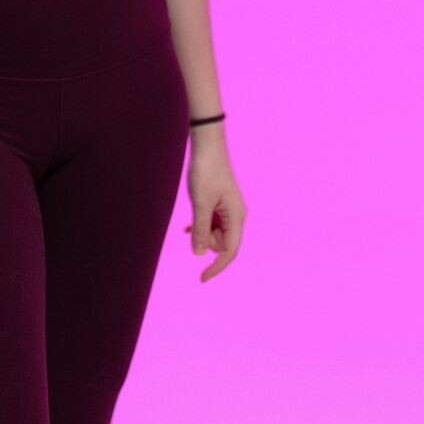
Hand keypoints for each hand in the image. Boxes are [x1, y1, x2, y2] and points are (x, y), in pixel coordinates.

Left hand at [183, 136, 246, 281]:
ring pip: (216, 233)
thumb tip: (199, 255)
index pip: (230, 252)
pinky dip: (201, 226)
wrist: (207, 145)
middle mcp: (236, 215)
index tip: (201, 279)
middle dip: (207, 243)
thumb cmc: (205, 172)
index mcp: (237, 217)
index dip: (217, 267)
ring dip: (202, 233)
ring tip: (189, 221)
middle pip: (223, 243)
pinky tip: (186, 228)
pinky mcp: (220, 202)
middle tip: (193, 225)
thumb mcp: (200, 204)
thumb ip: (201, 230)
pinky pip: (212, 222)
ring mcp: (228, 208)